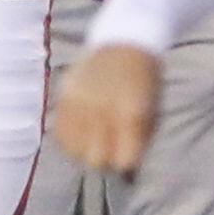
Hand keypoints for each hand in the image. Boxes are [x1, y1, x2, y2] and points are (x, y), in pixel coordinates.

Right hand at [55, 44, 160, 175]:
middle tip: (111, 145)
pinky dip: (70, 138)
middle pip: (96, 160)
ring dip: (86, 149)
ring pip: (76, 151)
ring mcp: (81, 101)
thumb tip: (128, 175)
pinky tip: (81, 129)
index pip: (123, 161)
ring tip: (96, 135)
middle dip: (106, 158)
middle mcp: (103, 107)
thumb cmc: (144, 80)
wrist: (125, 39)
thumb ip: (140, 142)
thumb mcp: (153, 110)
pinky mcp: (65, 96)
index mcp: (132, 111)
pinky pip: (60, 134)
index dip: (126, 162)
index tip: (127, 154)